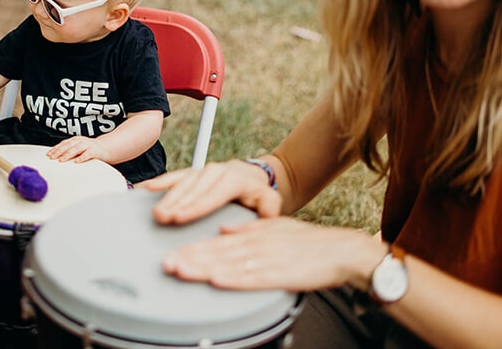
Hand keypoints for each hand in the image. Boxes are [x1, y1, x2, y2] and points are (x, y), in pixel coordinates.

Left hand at [47, 136, 108, 162]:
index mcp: (75, 140)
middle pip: (68, 146)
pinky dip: (82, 157)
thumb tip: (55, 157)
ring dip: (68, 154)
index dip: (55, 148)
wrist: (106, 149)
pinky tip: (77, 162)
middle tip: (52, 158)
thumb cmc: (90, 150)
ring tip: (61, 160)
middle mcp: (81, 141)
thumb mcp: (78, 148)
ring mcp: (88, 145)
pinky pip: (87, 154)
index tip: (48, 154)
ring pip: (76, 149)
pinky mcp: (95, 151)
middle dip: (59, 151)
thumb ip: (69, 151)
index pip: (63, 144)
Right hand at [143, 160, 281, 223]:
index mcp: (234, 180)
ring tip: (154, 211)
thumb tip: (263, 214)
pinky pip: (175, 176)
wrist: (254, 176)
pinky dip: (160, 182)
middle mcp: (216, 171)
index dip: (195, 207)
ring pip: (182, 183)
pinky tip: (146, 188)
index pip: (212, 195)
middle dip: (175, 204)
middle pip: (193, 190)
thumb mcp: (271, 201)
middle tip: (161, 217)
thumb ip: (269, 208)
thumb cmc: (259, 194)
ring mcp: (203, 171)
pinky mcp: (193, 173)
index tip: (179, 217)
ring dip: (166, 197)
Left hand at [162, 216, 381, 291]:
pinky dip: (234, 278)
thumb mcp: (275, 228)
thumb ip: (248, 227)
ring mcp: (268, 259)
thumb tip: (224, 227)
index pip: (217, 241)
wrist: (341, 251)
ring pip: (229, 263)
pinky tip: (217, 280)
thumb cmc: (309, 242)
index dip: (193, 247)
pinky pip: (253, 278)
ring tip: (181, 270)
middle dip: (190, 258)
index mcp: (254, 233)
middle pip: (217, 252)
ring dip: (203, 267)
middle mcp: (256, 244)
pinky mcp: (281, 275)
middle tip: (166, 263)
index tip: (172, 252)